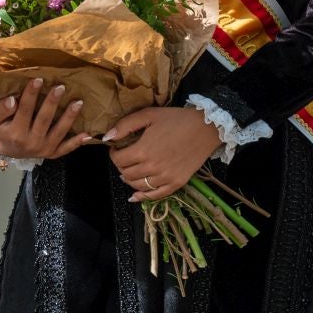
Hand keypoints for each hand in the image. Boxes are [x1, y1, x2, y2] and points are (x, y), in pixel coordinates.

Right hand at [0, 78, 87, 160]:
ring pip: (59, 132)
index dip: (31, 94)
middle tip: (61, 87)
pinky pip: (66, 148)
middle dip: (52, 102)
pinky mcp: (52, 153)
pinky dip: (77, 142)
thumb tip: (12, 100)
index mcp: (16, 133)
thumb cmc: (1, 130)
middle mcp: (31, 142)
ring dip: (69, 117)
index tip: (38, 79)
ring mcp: (43, 149)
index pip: (24, 110)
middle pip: (44, 120)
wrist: (6, 151)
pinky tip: (87, 133)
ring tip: (78, 103)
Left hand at [105, 106, 222, 201]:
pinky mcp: (177, 183)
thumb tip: (107, 137)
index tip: (117, 148)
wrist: (205, 128)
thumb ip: (125, 125)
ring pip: (138, 186)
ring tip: (129, 172)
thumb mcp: (148, 115)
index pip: (118, 160)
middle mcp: (152, 168)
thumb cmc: (176, 119)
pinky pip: (156, 195)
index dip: (114, 154)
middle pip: (126, 174)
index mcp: (143, 151)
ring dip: (130, 180)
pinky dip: (143, 197)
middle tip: (124, 158)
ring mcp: (165, 178)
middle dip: (121, 166)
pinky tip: (135, 195)